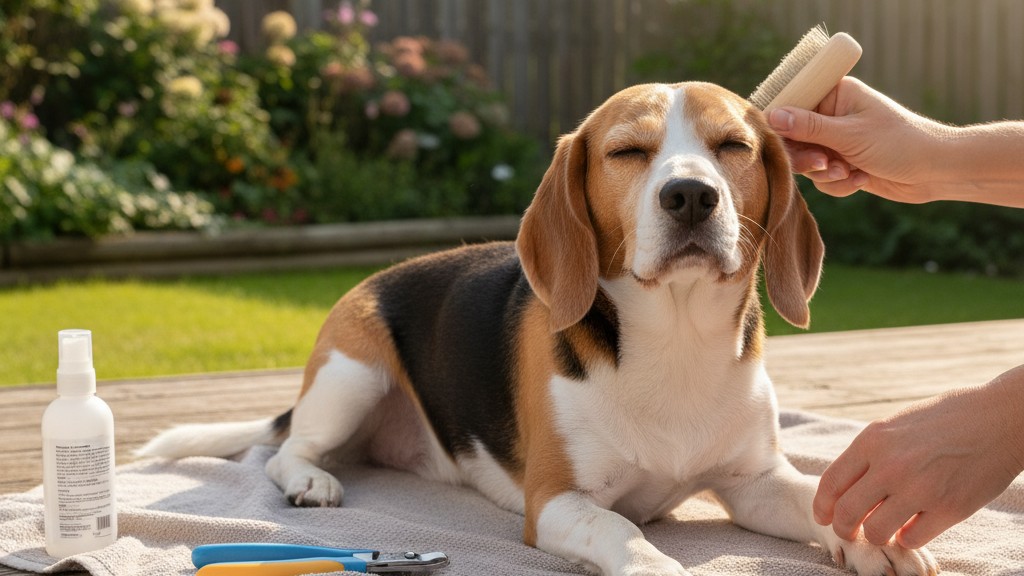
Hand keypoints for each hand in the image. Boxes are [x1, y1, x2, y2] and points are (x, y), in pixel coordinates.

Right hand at [768, 76, 1023, 208]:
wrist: (935, 171)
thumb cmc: (899, 143)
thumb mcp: (849, 135)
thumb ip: (807, 127)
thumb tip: (771, 116)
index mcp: (835, 94)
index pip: (792, 105)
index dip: (784, 128)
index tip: (791, 145)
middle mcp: (832, 115)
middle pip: (793, 139)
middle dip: (809, 158)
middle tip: (824, 164)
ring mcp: (836, 141)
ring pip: (806, 163)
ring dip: (826, 174)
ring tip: (849, 172)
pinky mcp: (842, 164)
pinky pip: (822, 179)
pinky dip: (838, 184)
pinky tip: (861, 180)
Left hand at [813, 365, 1023, 547]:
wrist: (999, 417)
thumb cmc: (946, 418)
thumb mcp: (896, 425)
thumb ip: (871, 454)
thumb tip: (847, 488)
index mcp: (873, 440)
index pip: (831, 482)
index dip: (822, 506)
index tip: (823, 516)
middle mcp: (891, 465)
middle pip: (847, 512)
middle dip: (843, 528)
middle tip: (850, 532)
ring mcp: (920, 488)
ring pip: (876, 532)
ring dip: (877, 536)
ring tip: (884, 530)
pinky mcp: (949, 508)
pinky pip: (912, 539)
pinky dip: (908, 539)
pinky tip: (912, 528)